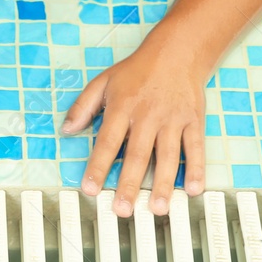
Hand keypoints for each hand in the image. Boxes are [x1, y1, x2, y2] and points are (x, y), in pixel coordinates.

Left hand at [61, 40, 207, 216]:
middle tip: (122, 209)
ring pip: (167, 155)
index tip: (90, 189)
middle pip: (137, 154)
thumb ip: (83, 106)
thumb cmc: (137, 70)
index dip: (97, 166)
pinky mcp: (193, 120)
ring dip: (163, 183)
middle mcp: (148, 114)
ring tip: (157, 208)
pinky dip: (195, 168)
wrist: (176, 51)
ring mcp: (172, 118)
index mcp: (123, 106)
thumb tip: (66, 130)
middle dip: (129, 184)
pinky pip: (195, 147)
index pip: (108, 141)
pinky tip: (193, 189)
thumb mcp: (104, 81)